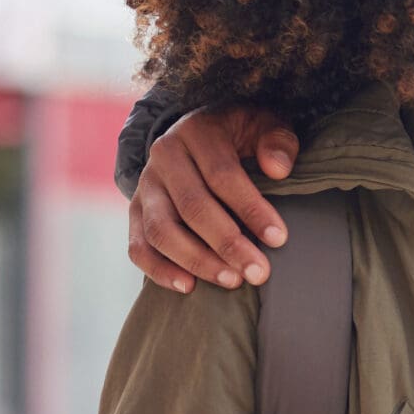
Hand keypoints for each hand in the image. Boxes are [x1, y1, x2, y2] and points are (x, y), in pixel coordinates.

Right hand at [127, 104, 300, 292]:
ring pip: (161, 230)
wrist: (201, 135)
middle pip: (192, 206)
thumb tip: (277, 169)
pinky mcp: (135, 211)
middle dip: (228, 244)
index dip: (250, 208)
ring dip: (197, 260)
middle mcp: (164, 156)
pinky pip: (138, 246)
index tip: (278, 238)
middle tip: (258, 272)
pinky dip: (159, 270)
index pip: (222, 174)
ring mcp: (145, 186)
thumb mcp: (264, 125)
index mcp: (196, 132)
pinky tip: (188, 287)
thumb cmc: (242, 136)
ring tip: (231, 281)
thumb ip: (277, 141)